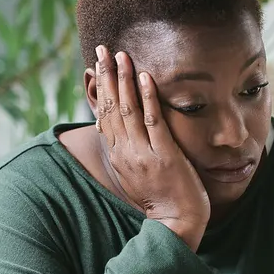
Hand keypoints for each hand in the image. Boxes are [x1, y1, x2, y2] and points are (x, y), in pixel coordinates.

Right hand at [93, 45, 209, 249]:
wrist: (175, 224)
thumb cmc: (161, 199)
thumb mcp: (136, 173)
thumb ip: (128, 151)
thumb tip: (121, 131)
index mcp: (118, 156)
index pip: (104, 115)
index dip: (100, 88)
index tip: (97, 65)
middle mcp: (125, 152)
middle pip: (112, 108)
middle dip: (107, 76)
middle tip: (102, 49)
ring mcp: (144, 153)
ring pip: (129, 111)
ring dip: (125, 80)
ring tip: (122, 56)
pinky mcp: (164, 155)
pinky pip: (153, 122)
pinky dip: (148, 98)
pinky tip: (146, 78)